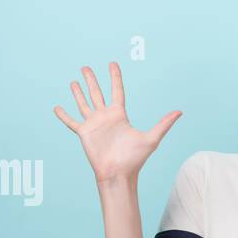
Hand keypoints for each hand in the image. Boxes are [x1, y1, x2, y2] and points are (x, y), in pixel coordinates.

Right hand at [53, 63, 181, 183]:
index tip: (112, 63)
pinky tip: (57, 107)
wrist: (118, 174)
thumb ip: (163, 124)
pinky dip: (64, 115)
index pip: (116, 90)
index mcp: (120, 115)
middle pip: (97, 93)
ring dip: (78, 93)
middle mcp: (105, 117)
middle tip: (85, 67)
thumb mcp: (151, 139)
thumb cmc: (134, 159)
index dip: (114, 77)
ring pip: (84, 104)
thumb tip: (180, 112)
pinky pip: (71, 122)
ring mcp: (94, 125)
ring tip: (73, 81)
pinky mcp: (84, 134)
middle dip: (91, 79)